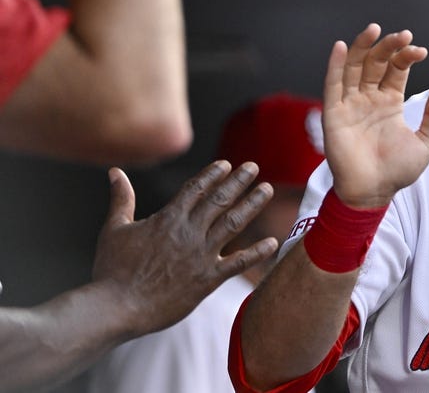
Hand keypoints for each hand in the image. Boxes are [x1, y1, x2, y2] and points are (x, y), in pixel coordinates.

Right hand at [91, 161, 276, 336]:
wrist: (116, 308)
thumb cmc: (111, 270)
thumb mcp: (114, 228)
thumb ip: (121, 198)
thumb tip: (115, 172)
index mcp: (168, 219)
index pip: (196, 189)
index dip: (213, 174)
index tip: (227, 164)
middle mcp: (189, 232)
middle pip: (219, 200)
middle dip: (238, 181)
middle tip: (254, 167)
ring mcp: (201, 255)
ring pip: (233, 224)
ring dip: (252, 205)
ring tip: (267, 189)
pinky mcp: (208, 279)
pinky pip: (238, 263)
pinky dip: (257, 253)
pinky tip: (273, 242)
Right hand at [322, 24, 428, 208]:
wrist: (374, 193)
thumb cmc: (398, 171)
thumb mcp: (427, 142)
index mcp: (390, 102)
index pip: (396, 69)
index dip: (406, 56)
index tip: (420, 51)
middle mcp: (369, 99)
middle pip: (375, 63)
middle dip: (388, 46)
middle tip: (403, 35)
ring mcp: (350, 104)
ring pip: (353, 67)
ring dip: (362, 47)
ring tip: (374, 30)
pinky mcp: (334, 114)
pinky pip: (332, 85)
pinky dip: (334, 65)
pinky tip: (340, 46)